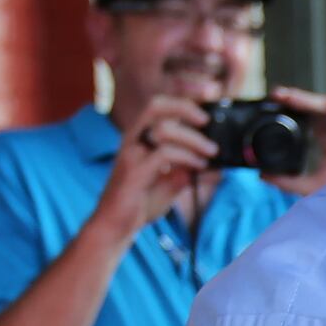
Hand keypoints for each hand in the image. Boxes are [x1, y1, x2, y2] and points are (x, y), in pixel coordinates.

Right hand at [97, 93, 222, 233]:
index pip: (158, 106)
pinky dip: (187, 156)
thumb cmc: (138, 203)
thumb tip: (208, 160)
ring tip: (211, 151)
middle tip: (206, 120)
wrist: (114, 226)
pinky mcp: (134, 171)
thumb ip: (185, 168)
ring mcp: (131, 153)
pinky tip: (199, 166)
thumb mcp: (169, 183)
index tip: (207, 99)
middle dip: (184, 107)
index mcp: (139, 137)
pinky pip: (164, 153)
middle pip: (155, 105)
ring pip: (164, 128)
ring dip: (193, 138)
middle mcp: (132, 139)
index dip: (182, 99)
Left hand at [270, 87, 325, 194]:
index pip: (300, 116)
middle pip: (311, 107)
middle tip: (275, 94)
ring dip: (312, 101)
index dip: (285, 109)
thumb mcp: (313, 185)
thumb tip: (262, 176)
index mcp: (321, 134)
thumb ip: (289, 182)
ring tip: (295, 97)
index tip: (266, 106)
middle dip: (295, 99)